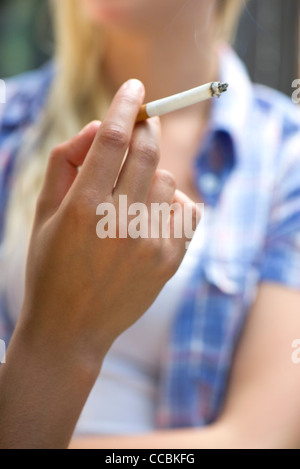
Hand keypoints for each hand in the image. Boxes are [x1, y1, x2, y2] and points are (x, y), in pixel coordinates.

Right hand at [19, 79, 198, 368]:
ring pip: (168, 180)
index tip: (135, 88)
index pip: (112, 139)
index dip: (125, 106)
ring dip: (152, 173)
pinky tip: (153, 212)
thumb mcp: (43, 212)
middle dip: (145, 130)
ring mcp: (150, 244)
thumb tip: (98, 128)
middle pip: (147, 153)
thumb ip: (66, 162)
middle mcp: (120, 223)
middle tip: (140, 125)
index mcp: (83, 208)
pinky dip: (173, 202)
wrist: (71, 330)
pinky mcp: (170, 261)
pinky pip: (186, 210)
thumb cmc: (49, 268)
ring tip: (132, 191)